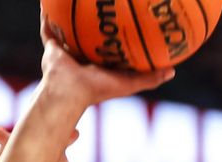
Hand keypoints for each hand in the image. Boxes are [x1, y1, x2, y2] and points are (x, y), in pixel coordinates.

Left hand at [0, 127, 77, 161]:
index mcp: (2, 159)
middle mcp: (17, 149)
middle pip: (9, 144)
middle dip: (4, 139)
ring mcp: (36, 148)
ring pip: (36, 138)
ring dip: (37, 132)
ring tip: (37, 129)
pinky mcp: (55, 149)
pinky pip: (63, 142)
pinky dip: (69, 137)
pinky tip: (76, 133)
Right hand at [38, 13, 173, 110]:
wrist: (69, 92)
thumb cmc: (98, 89)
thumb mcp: (129, 83)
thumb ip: (150, 78)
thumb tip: (173, 71)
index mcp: (100, 66)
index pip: (110, 48)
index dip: (116, 36)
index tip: (125, 22)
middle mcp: (83, 58)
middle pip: (90, 36)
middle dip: (95, 24)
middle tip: (101, 7)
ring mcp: (67, 52)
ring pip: (69, 29)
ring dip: (71, 16)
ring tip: (74, 0)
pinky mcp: (52, 48)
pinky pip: (48, 27)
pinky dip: (48, 14)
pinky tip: (50, 0)